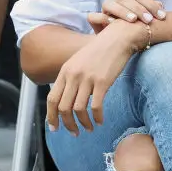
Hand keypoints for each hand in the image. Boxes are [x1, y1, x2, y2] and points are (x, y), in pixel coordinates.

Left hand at [47, 19, 146, 135]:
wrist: (119, 38)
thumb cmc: (102, 50)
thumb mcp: (80, 61)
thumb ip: (72, 77)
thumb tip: (68, 97)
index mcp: (65, 71)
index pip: (52, 99)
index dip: (51, 116)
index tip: (55, 127)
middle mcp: (73, 75)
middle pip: (63, 108)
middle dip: (67, 124)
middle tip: (74, 133)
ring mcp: (87, 78)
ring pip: (78, 110)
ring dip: (83, 123)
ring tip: (89, 129)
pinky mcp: (102, 81)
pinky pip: (95, 106)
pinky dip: (97, 117)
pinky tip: (100, 121)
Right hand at [87, 0, 165, 33]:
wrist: (115, 42)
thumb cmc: (132, 29)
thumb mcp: (143, 20)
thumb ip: (150, 11)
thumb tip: (161, 4)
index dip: (151, 4)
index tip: (161, 16)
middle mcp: (116, 1)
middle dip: (139, 8)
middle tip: (148, 20)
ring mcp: (104, 9)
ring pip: (110, 4)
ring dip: (122, 11)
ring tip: (133, 20)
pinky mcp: (94, 20)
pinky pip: (94, 16)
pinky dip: (103, 18)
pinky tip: (112, 23)